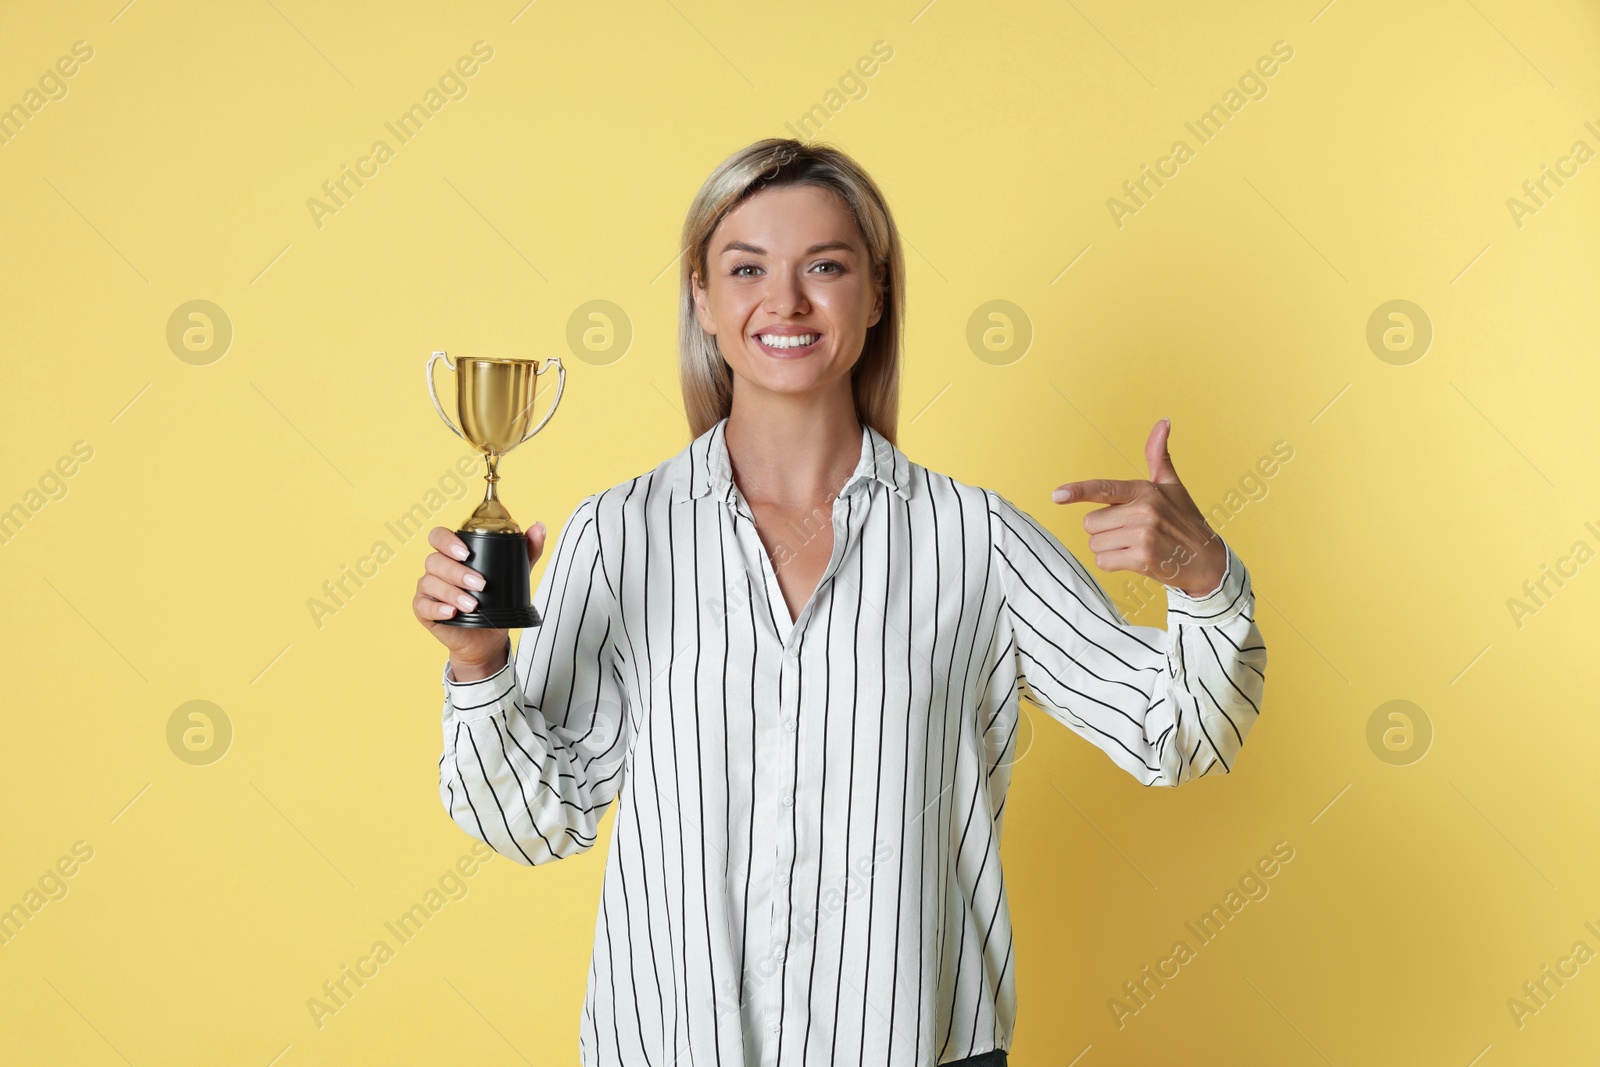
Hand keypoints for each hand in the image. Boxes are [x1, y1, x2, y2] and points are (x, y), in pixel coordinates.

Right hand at [413, 522, 546, 679]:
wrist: (488, 638)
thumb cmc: (495, 603)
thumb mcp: (513, 575)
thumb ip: (525, 551)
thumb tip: (538, 528)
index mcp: (452, 555)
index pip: (439, 537)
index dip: (448, 541)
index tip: (467, 553)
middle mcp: (437, 569)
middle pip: (435, 560)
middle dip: (458, 572)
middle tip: (481, 584)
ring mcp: (428, 589)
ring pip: (430, 582)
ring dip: (452, 593)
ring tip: (473, 604)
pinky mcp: (424, 610)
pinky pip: (423, 605)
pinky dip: (437, 608)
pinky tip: (451, 612)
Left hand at [1051, 418, 1225, 596]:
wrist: (1207, 561)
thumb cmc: (1185, 521)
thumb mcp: (1172, 486)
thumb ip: (1158, 455)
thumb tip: (1163, 421)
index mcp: (1145, 491)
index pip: (1104, 489)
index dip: (1078, 491)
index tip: (1057, 496)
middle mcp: (1143, 511)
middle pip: (1090, 522)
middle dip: (1103, 529)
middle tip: (1130, 531)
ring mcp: (1143, 536)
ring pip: (1095, 543)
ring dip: (1108, 548)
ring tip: (1134, 545)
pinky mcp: (1141, 559)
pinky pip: (1103, 562)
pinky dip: (1113, 564)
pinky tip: (1135, 559)